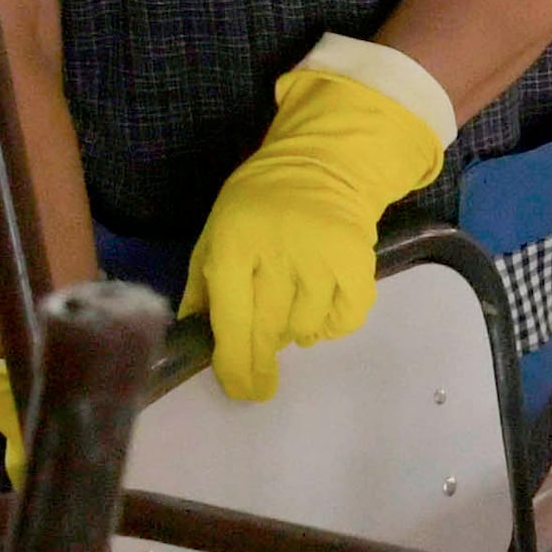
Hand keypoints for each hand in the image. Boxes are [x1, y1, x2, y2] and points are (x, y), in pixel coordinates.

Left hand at [181, 38, 451, 401]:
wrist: (323, 163)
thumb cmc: (259, 204)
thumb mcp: (217, 231)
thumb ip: (203, 282)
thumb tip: (193, 333)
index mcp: (234, 242)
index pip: (231, 317)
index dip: (234, 362)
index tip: (239, 388)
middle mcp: (278, 249)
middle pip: (267, 329)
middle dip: (260, 364)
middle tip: (259, 385)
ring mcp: (322, 256)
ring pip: (305, 328)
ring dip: (295, 332)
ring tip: (290, 310)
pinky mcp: (358, 261)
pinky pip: (345, 319)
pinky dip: (331, 325)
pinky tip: (320, 308)